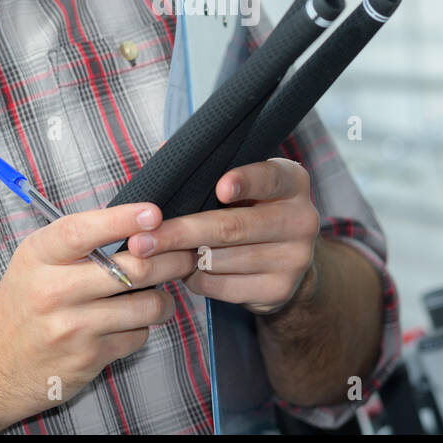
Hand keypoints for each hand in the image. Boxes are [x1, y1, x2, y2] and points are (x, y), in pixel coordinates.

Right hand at [0, 201, 197, 431]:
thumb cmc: (21, 308)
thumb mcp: (34, 263)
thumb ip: (77, 243)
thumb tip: (137, 225)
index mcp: (39, 257)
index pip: (85, 231)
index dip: (124, 219)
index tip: (154, 213)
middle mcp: (53, 290)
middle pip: (132, 267)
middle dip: (170, 259)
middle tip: (185, 254)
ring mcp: (72, 327)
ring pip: (145, 304)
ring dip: (163, 299)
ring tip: (161, 295)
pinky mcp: (88, 358)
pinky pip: (137, 335)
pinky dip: (141, 328)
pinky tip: (129, 324)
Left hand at [127, 158, 320, 315]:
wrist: (286, 260)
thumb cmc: (250, 208)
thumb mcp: (242, 182)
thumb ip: (211, 167)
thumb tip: (163, 151)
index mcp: (292, 182)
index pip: (269, 178)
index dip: (245, 181)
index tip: (220, 188)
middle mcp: (301, 219)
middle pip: (233, 227)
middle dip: (181, 233)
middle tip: (141, 241)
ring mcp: (294, 259)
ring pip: (222, 260)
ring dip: (181, 258)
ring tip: (153, 255)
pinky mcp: (278, 291)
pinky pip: (222, 286)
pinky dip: (195, 279)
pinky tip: (184, 269)